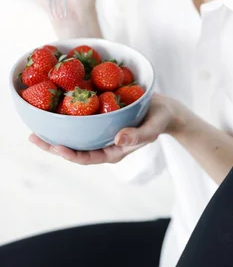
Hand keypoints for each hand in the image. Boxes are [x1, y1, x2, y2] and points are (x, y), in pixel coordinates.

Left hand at [28, 93, 183, 164]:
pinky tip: (54, 108)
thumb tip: (117, 139)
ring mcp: (101, 132)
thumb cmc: (160, 120)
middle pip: (74, 149)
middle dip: (53, 145)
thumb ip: (137, 135)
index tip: (56, 148)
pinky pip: (81, 121)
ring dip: (55, 133)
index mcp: (113, 151)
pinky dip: (68, 117)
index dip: (70, 155)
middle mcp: (103, 144)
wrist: (166, 109)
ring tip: (36, 127)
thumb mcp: (152, 128)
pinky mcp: (101, 119)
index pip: (87, 158)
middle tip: (33, 137)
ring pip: (74, 136)